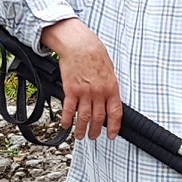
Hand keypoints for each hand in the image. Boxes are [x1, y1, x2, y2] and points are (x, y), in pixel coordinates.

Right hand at [41, 18, 121, 140]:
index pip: (115, 113)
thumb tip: (109, 101)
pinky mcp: (70, 89)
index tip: (112, 135)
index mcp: (111, 88)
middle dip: (96, 130)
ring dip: (81, 129)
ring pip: (84, 117)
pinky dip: (67, 119)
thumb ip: (109, 87)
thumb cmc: (95, 54)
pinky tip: (66, 125)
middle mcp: (98, 92)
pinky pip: (69, 109)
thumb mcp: (110, 71)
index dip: (114, 127)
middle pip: (98, 118)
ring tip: (80, 136)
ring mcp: (84, 92)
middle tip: (93, 137)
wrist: (80, 44)